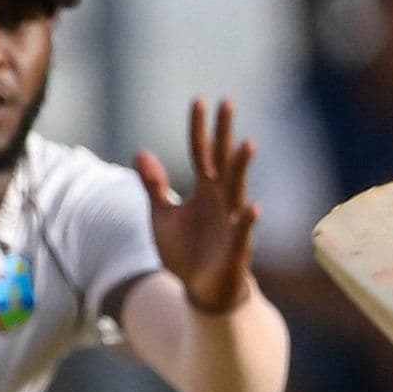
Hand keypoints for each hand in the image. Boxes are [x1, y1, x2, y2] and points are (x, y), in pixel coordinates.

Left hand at [135, 98, 259, 316]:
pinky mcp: (236, 250)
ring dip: (242, 169)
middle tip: (228, 102)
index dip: (199, 128)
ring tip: (247, 144)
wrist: (202, 292)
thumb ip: (154, 186)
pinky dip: (248, 221)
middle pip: (223, 161)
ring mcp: (231, 223)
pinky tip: (252, 207)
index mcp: (204, 190)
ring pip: (237, 191)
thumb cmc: (186, 252)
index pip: (200, 152)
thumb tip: (140, 152)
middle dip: (225, 133)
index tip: (199, 99)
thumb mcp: (162, 216)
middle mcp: (221, 200)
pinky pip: (243, 233)